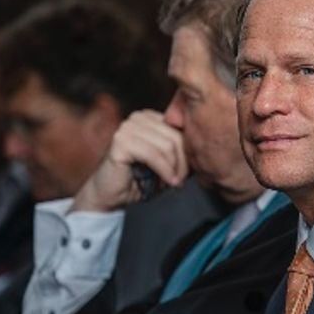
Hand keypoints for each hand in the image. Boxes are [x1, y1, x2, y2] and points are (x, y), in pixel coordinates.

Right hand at [72, 109, 188, 212]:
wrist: (111, 196)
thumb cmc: (140, 180)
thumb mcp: (167, 163)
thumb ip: (181, 152)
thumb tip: (203, 149)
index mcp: (151, 118)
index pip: (181, 129)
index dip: (188, 153)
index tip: (187, 173)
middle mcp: (139, 117)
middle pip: (176, 136)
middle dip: (184, 163)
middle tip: (181, 181)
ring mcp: (128, 127)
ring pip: (167, 145)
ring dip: (174, 169)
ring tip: (173, 182)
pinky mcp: (120, 141)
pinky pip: (153, 154)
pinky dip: (164, 171)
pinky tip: (167, 182)